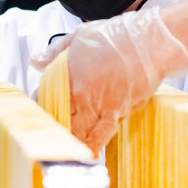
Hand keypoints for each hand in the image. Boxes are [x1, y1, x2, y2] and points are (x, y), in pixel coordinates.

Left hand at [32, 7, 187, 153]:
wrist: (150, 43)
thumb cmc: (119, 37)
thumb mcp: (80, 36)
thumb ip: (55, 51)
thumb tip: (36, 60)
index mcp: (70, 75)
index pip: (47, 99)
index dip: (41, 108)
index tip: (40, 112)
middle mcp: (84, 94)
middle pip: (62, 120)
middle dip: (55, 129)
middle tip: (51, 134)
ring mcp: (103, 105)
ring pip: (81, 133)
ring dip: (73, 142)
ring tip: (67, 150)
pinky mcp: (121, 112)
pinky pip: (104, 133)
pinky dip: (96, 144)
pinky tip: (91, 152)